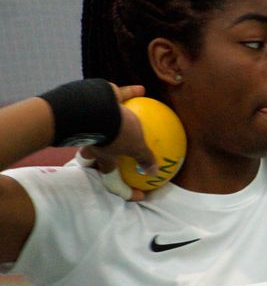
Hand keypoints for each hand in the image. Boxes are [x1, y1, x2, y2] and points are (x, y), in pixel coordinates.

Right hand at [79, 84, 157, 200]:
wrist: (95, 105)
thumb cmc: (115, 132)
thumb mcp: (135, 147)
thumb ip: (144, 158)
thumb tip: (153, 172)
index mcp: (104, 156)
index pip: (112, 177)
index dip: (123, 189)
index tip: (137, 195)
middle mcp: (96, 140)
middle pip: (94, 151)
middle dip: (97, 156)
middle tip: (109, 157)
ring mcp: (95, 121)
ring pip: (101, 124)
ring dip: (112, 123)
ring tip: (126, 120)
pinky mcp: (100, 101)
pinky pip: (118, 97)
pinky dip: (131, 93)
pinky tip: (142, 89)